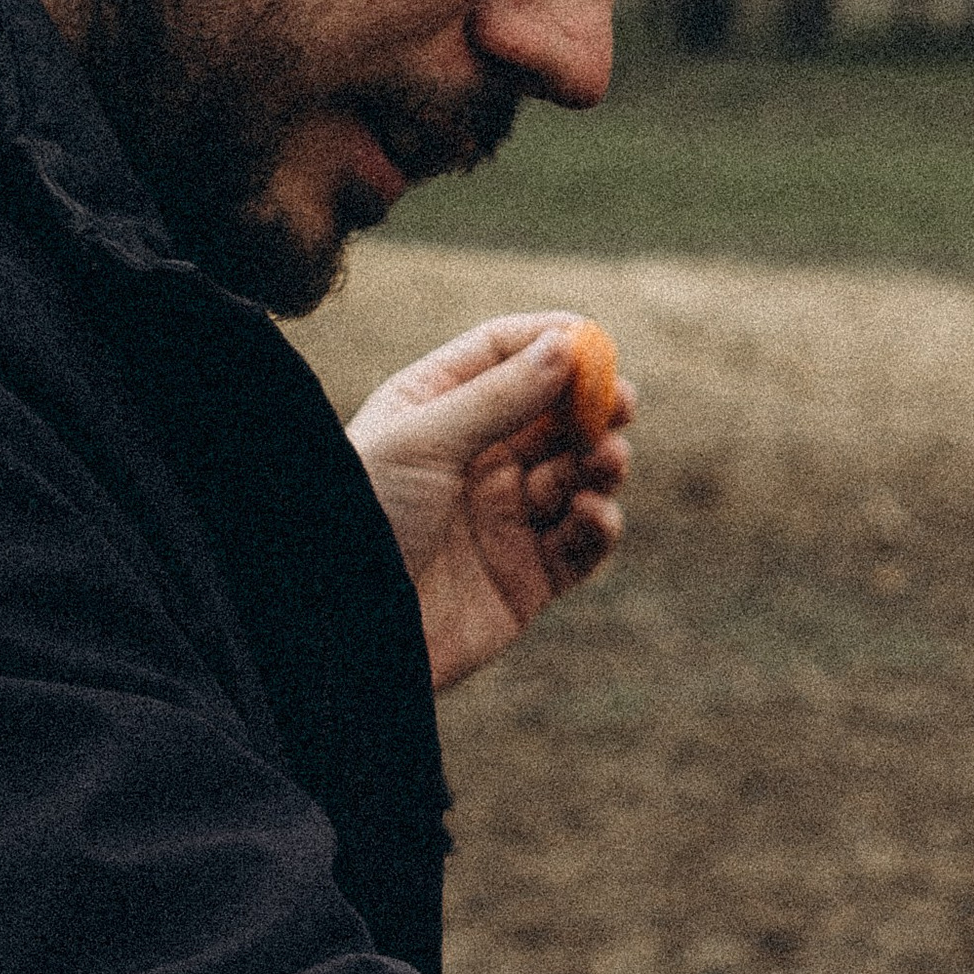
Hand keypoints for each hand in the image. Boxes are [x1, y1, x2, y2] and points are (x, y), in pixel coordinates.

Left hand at [347, 315, 632, 695]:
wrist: (349, 631)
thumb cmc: (366, 518)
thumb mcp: (426, 439)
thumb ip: (500, 395)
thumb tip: (567, 345)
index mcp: (435, 409)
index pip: (502, 356)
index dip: (551, 343)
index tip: (596, 342)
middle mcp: (473, 459)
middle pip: (551, 417)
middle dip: (591, 409)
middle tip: (624, 404)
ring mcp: (503, 519)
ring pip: (573, 478)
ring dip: (599, 466)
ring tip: (607, 461)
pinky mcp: (527, 580)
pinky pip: (578, 546)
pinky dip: (596, 527)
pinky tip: (594, 515)